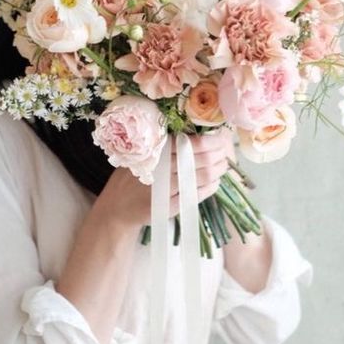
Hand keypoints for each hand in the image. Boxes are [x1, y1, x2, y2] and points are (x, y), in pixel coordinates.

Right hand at [96, 129, 232, 230]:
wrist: (117, 206)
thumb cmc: (134, 175)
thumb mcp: (143, 153)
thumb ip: (166, 146)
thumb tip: (201, 136)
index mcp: (156, 150)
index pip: (191, 143)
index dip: (212, 141)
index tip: (222, 138)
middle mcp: (161, 167)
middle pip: (201, 160)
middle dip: (219, 156)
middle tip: (226, 153)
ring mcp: (165, 188)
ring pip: (201, 177)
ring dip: (217, 172)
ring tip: (222, 167)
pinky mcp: (168, 206)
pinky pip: (196, 195)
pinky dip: (209, 188)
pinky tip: (214, 183)